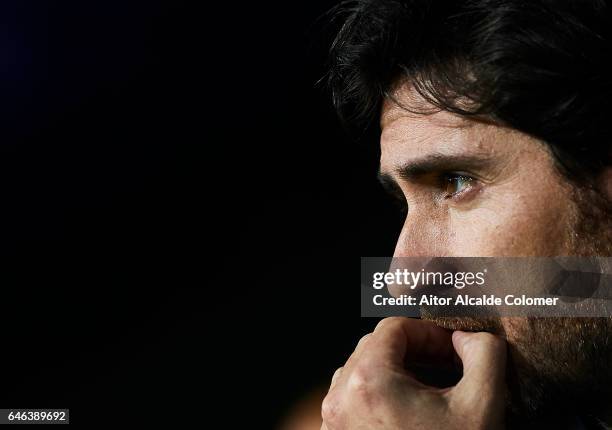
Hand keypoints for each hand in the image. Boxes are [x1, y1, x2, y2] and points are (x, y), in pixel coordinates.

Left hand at [321, 317, 506, 428]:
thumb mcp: (483, 405)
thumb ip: (484, 354)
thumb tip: (466, 338)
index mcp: (368, 381)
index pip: (394, 328)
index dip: (430, 332)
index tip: (454, 350)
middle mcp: (340, 398)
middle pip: (374, 348)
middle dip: (414, 351)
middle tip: (448, 367)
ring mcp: (334, 422)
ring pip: (362, 373)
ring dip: (397, 372)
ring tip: (432, 392)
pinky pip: (354, 401)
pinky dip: (382, 396)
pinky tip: (412, 416)